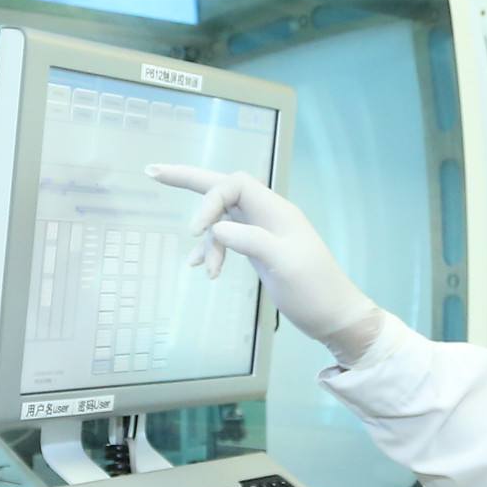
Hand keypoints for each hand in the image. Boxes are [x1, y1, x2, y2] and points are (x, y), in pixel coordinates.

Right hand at [146, 164, 385, 362]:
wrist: (334, 315)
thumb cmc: (314, 290)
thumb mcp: (284, 265)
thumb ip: (250, 241)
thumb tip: (215, 229)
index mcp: (275, 211)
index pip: (233, 185)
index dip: (208, 201)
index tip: (194, 232)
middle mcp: (267, 214)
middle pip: (223, 188)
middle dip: (188, 181)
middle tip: (152, 171)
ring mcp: (262, 232)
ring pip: (222, 220)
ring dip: (207, 243)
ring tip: (202, 271)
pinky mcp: (258, 250)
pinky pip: (226, 239)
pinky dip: (211, 251)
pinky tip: (199, 267)